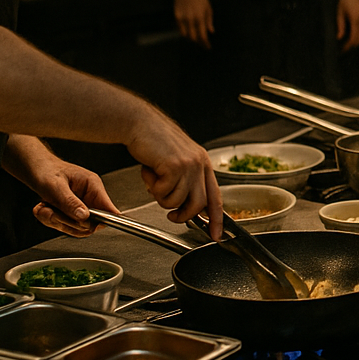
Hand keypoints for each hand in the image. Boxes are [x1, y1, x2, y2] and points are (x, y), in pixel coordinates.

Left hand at [13, 152, 118, 236]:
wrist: (36, 170)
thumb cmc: (47, 171)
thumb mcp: (56, 186)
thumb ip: (70, 202)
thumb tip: (84, 217)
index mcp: (93, 186)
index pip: (108, 208)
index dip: (100, 220)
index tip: (84, 224)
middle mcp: (90, 197)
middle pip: (90, 224)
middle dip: (67, 222)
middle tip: (51, 212)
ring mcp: (81, 206)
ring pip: (76, 228)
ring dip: (56, 221)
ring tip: (44, 208)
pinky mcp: (72, 213)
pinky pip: (65, 226)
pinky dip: (50, 221)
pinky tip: (44, 209)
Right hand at [126, 112, 222, 240]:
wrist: (141, 124)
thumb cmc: (155, 143)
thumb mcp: (177, 161)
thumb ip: (185, 181)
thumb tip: (185, 206)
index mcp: (204, 164)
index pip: (215, 197)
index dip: (217, 219)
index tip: (216, 235)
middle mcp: (200, 164)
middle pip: (198, 205)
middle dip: (183, 216)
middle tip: (171, 216)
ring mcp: (189, 165)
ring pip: (177, 201)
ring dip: (161, 197)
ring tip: (155, 180)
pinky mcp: (174, 166)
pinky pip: (163, 192)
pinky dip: (152, 187)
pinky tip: (149, 171)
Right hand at [173, 0, 214, 48]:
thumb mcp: (208, 7)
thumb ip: (209, 20)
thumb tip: (211, 32)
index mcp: (200, 17)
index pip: (202, 35)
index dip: (205, 43)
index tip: (208, 47)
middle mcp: (190, 19)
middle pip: (193, 37)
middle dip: (199, 42)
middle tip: (203, 43)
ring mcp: (182, 18)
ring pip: (186, 35)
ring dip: (191, 38)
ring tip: (197, 38)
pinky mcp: (176, 16)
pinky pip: (180, 29)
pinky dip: (185, 32)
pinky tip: (190, 31)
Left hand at [337, 0, 358, 50]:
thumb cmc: (344, 0)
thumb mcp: (339, 13)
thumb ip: (340, 26)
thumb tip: (339, 38)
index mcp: (355, 19)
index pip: (353, 36)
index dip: (349, 44)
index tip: (343, 49)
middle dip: (353, 45)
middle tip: (345, 49)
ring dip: (357, 40)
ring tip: (349, 45)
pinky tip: (354, 37)